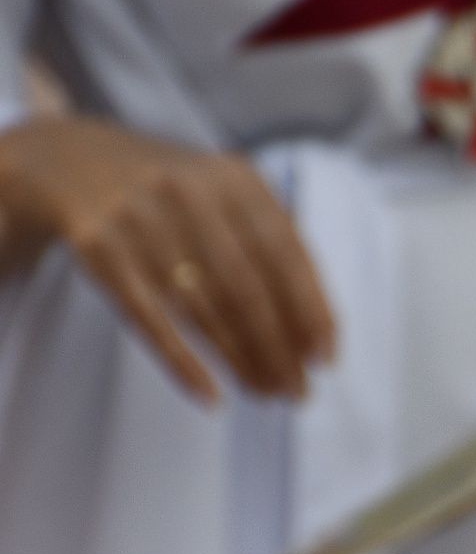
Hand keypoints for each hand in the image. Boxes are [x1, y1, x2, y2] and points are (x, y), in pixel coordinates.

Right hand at [0, 115, 335, 402]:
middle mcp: (190, 193)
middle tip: (298, 392)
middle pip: (247, 289)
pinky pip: (148, 317)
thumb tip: (316, 336)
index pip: (287, 255)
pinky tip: (211, 396)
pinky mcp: (99, 247)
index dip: (311, 311)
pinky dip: (182, 362)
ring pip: (202, 308)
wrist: (73, 158)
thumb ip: (276, 250)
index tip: (324, 360)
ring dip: (241, 360)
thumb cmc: (179, 196)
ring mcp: (140, 218)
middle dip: (279, 348)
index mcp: (236, 179)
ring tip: (266, 394)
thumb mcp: (230, 197)